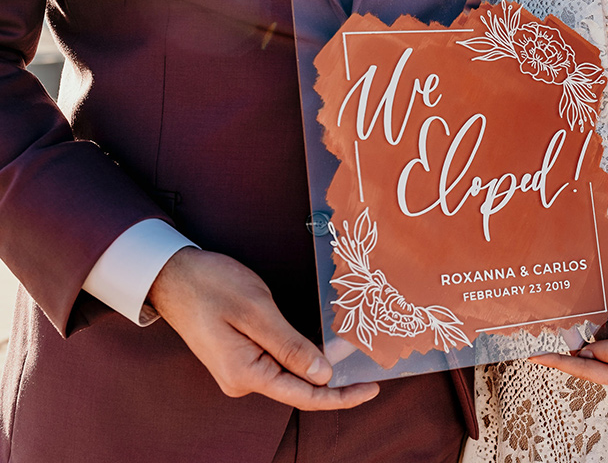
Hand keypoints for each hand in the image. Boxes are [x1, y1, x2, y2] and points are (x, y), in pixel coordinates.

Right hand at [148, 248, 378, 409]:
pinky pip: (276, 362)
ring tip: (349, 354)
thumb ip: (291, 346)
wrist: (171, 275)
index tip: (372, 389)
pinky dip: (300, 356)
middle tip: (369, 368)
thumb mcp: (257, 311)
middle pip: (298, 388)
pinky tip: (318, 347)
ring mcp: (239, 370)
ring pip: (288, 374)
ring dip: (316, 366)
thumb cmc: (211, 286)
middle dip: (333, 380)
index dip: (341, 395)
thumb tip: (323, 375)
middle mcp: (242, 381)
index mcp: (246, 374)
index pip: (304, 396)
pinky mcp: (238, 357)